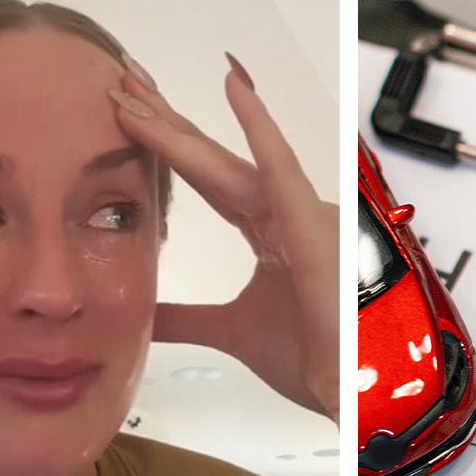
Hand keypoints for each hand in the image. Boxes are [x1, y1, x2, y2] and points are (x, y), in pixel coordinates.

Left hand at [112, 54, 339, 422]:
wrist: (355, 394)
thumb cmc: (318, 360)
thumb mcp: (229, 331)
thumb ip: (184, 318)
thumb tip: (141, 314)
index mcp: (270, 234)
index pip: (208, 179)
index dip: (167, 147)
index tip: (125, 115)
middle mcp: (285, 216)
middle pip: (211, 159)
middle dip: (164, 121)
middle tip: (120, 81)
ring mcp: (302, 216)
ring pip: (230, 161)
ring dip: (180, 127)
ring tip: (136, 87)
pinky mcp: (313, 227)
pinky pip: (281, 169)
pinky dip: (259, 128)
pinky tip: (236, 87)